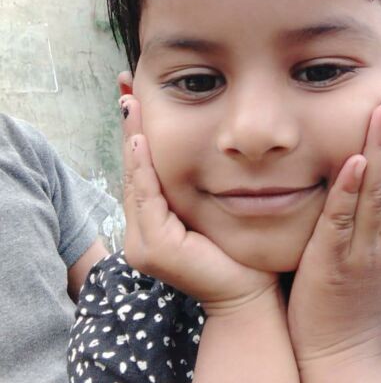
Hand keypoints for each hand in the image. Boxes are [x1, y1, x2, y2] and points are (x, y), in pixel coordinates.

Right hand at [119, 95, 277, 314]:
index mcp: (152, 226)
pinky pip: (148, 198)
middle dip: (131, 128)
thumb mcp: (212, 210)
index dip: (137, 133)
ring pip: (136, 180)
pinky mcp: (154, 248)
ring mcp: (142, 245)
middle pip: (134, 170)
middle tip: (127, 88)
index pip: (142, 171)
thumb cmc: (240, 252)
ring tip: (130, 102)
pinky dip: (144, 168)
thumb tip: (203, 147)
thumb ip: (198, 187)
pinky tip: (141, 141)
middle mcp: (139, 235)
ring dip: (133, 140)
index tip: (134, 96)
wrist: (251, 294)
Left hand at [287, 90, 380, 367]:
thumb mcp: (360, 250)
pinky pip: (345, 220)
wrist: (339, 354)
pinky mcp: (338, 262)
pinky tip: (354, 160)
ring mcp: (366, 248)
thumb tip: (355, 176)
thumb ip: (360, 214)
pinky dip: (351, 189)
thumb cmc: (342, 298)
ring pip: (378, 189)